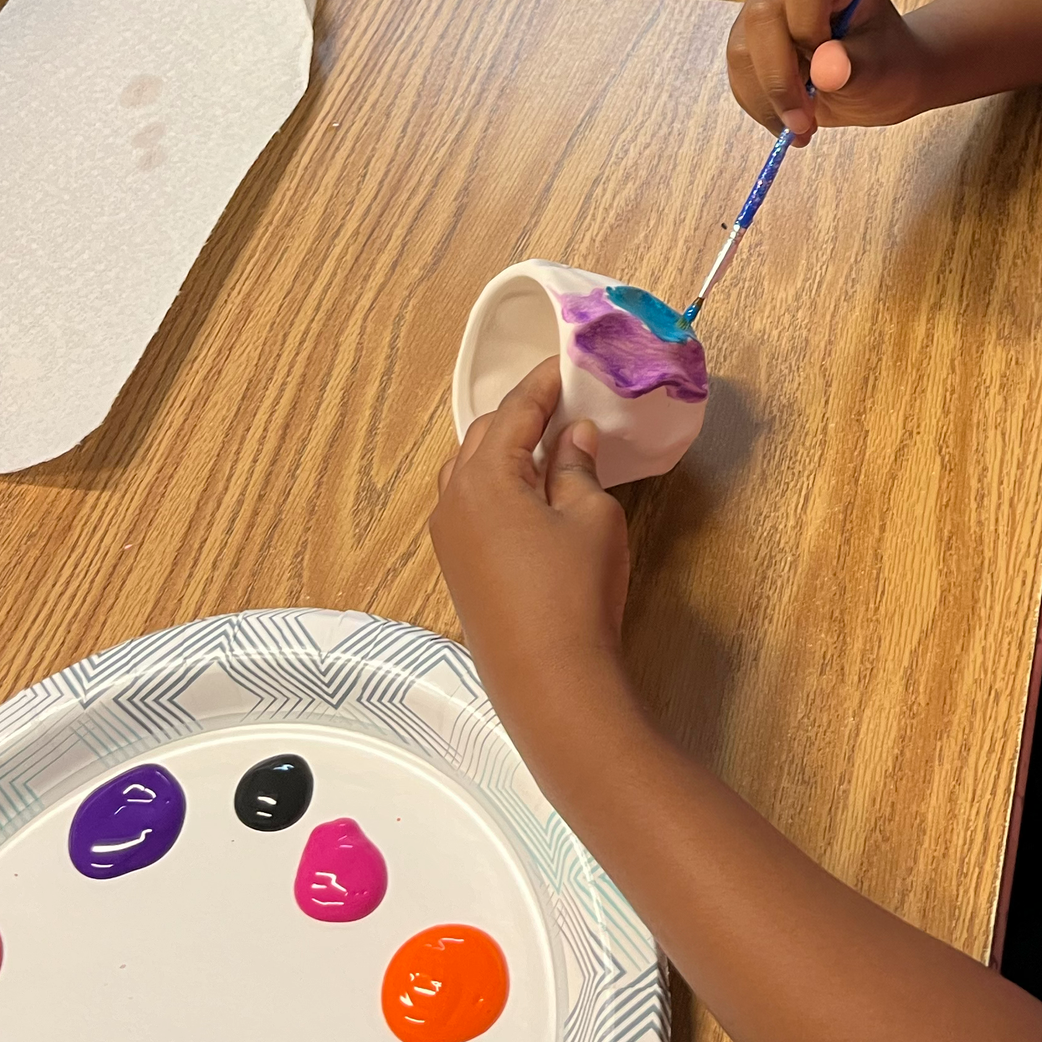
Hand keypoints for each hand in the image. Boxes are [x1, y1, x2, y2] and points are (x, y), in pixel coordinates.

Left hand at [429, 359, 632, 708]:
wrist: (548, 680)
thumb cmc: (575, 592)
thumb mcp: (591, 517)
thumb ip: (577, 467)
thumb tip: (572, 437)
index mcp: (484, 476)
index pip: (515, 409)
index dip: (545, 382)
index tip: (569, 362)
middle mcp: (453, 499)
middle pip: (484, 435)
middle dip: (523, 414)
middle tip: (567, 403)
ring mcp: (449, 536)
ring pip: (471, 470)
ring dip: (506, 450)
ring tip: (551, 445)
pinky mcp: (458, 568)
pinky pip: (471, 504)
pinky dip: (498, 485)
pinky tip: (533, 493)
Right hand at [728, 0, 936, 140]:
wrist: (877, 77)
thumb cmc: (887, 63)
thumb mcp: (884, 68)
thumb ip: (855, 66)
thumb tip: (823, 70)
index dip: (808, 26)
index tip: (828, 70)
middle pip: (761, 16)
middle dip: (779, 79)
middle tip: (804, 124)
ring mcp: (765, 8)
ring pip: (741, 49)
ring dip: (767, 99)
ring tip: (802, 127)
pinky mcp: (749, 39)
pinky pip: (738, 72)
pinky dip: (760, 105)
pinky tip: (788, 120)